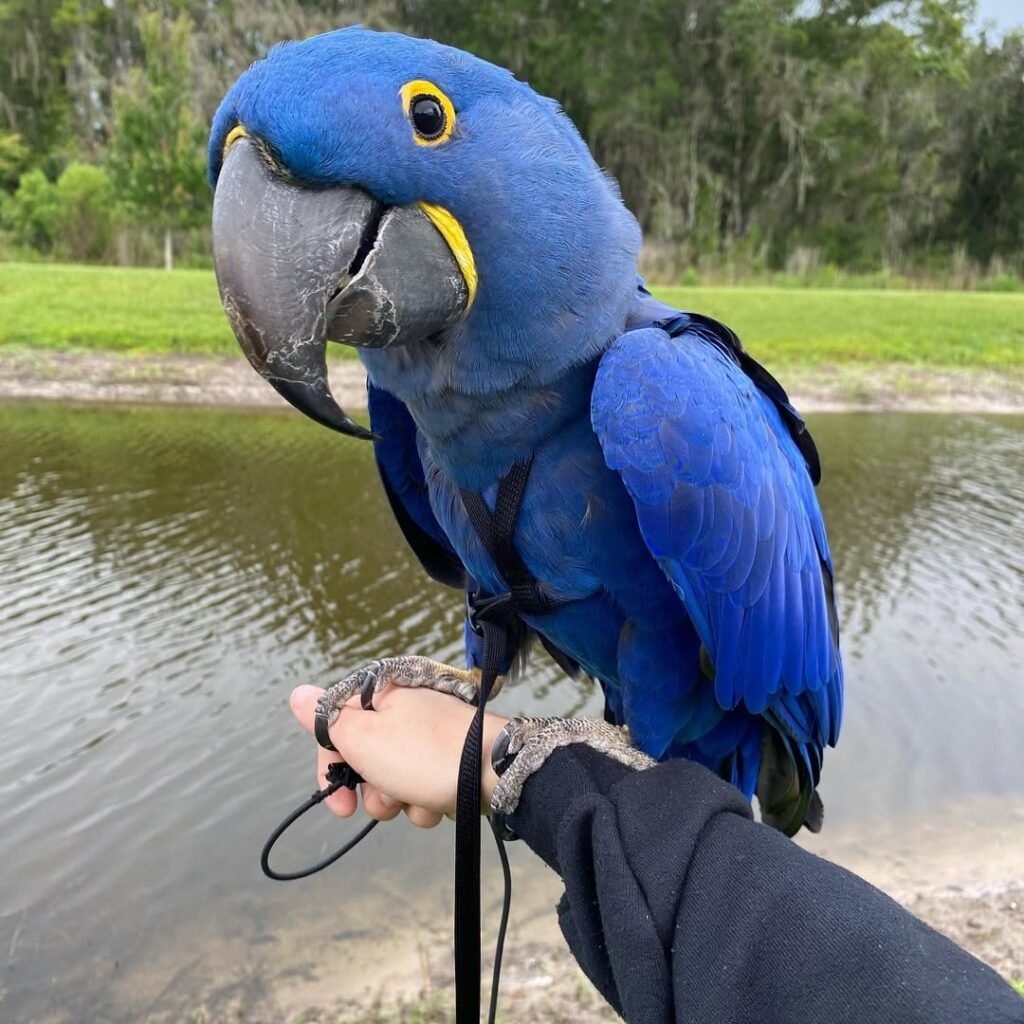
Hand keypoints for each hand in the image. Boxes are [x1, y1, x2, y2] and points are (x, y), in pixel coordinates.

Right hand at [290, 683, 509, 827]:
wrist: (499, 773)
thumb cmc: (426, 754)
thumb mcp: (365, 737)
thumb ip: (329, 720)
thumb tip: (298, 693)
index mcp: (382, 695)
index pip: (336, 729)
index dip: (331, 770)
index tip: (339, 807)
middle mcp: (405, 711)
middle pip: (365, 757)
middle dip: (372, 789)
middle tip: (388, 800)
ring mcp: (430, 736)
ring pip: (394, 778)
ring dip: (401, 800)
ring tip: (420, 800)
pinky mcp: (451, 760)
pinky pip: (424, 786)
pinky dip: (427, 801)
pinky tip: (441, 803)